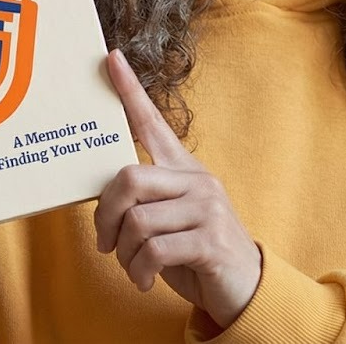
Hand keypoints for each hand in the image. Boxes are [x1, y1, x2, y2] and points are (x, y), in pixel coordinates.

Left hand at [94, 50, 260, 328]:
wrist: (243, 287)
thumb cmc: (195, 252)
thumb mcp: (169, 220)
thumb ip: (145, 202)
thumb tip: (102, 199)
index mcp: (184, 170)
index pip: (152, 122)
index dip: (128, 91)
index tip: (110, 58)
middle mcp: (197, 181)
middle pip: (128, 179)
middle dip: (106, 217)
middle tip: (106, 243)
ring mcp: (207, 208)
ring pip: (137, 222)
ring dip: (125, 255)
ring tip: (134, 268)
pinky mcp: (210, 239)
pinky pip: (153, 251)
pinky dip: (140, 272)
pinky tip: (146, 280)